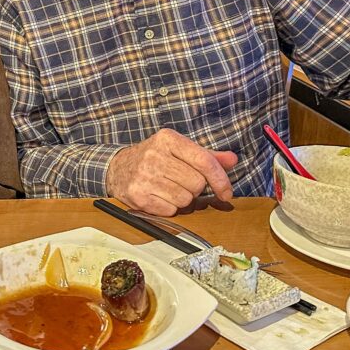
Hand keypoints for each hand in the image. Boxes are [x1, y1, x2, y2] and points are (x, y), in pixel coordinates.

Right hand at [105, 129, 236, 215]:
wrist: (117, 168)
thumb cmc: (154, 158)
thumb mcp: (178, 149)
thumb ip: (206, 156)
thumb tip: (232, 160)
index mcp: (168, 139)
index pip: (204, 160)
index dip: (220, 179)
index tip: (226, 192)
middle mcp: (154, 155)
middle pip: (197, 183)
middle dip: (195, 188)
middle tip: (182, 182)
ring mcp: (144, 176)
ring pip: (185, 200)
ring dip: (183, 199)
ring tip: (169, 189)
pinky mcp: (137, 196)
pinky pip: (170, 211)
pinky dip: (169, 208)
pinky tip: (159, 197)